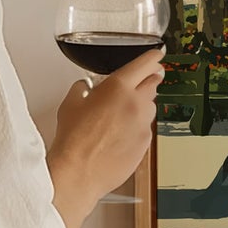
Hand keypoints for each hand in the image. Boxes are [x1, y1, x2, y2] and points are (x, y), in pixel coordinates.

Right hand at [47, 48, 164, 227]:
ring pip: (150, 107)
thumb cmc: (73, 139)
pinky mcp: (146, 144)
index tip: (157, 54)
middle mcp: (136, 103)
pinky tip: (120, 135)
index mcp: (118, 87)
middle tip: (140, 82)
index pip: (145, 64)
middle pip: (153, 83)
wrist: (79, 172)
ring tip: (121, 115)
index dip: (153, 57)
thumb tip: (86, 87)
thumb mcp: (70, 103)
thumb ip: (82, 89)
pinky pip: (145, 129)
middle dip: (148, 80)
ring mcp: (144, 125)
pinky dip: (137, 127)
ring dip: (141, 105)